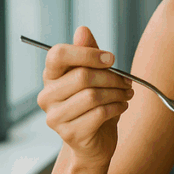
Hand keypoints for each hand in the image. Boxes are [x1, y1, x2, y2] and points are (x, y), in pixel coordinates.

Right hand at [37, 26, 134, 164]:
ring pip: (92, 96)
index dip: (87, 53)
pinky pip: (99, 114)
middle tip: (126, 81)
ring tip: (127, 94)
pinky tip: (121, 106)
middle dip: (111, 77)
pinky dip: (117, 107)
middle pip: (81, 76)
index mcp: (50, 77)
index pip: (58, 54)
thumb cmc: (94, 106)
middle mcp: (47, 96)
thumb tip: (82, 30)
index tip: (111, 59)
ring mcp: (55, 117)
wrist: (94, 143)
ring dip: (117, 93)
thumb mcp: (94, 76)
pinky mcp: (69, 133)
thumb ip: (88, 53)